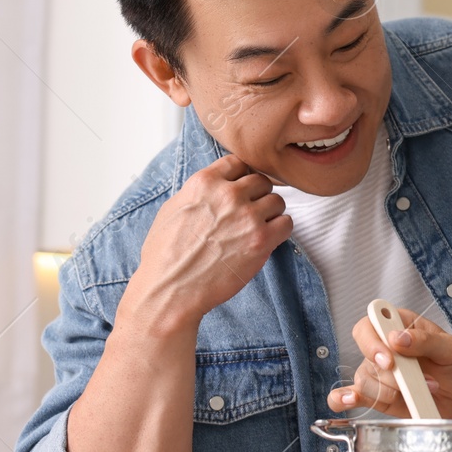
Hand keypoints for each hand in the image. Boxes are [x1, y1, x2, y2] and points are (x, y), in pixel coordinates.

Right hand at [127, 154, 292, 326]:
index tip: (242, 189)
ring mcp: (247, 216)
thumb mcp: (172, 209)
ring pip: (277, 200)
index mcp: (204, 183)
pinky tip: (267, 240)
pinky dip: (280, 230)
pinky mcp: (261, 239)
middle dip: (258, 196)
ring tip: (257, 229)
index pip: (237, 162)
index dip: (242, 176)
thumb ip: (198, 193)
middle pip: (261, 180)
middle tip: (250, 213)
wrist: (170, 289)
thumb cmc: (164, 256)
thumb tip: (215, 188)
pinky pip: (287, 223)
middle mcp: (228, 194)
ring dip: (271, 214)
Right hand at [324, 307, 451, 418]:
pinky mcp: (378, 397)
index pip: (369, 326)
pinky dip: (344, 399)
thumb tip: (396, 338)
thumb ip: (425, 340)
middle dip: (388, 375)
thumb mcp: (450, 348)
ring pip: (363, 380)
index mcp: (399, 327)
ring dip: (389, 391)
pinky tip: (350, 401)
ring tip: (419, 392)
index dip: (372, 343)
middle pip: (365, 357)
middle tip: (413, 381)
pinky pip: (351, 396)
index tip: (390, 360)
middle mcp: (384, 348)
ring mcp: (379, 374)